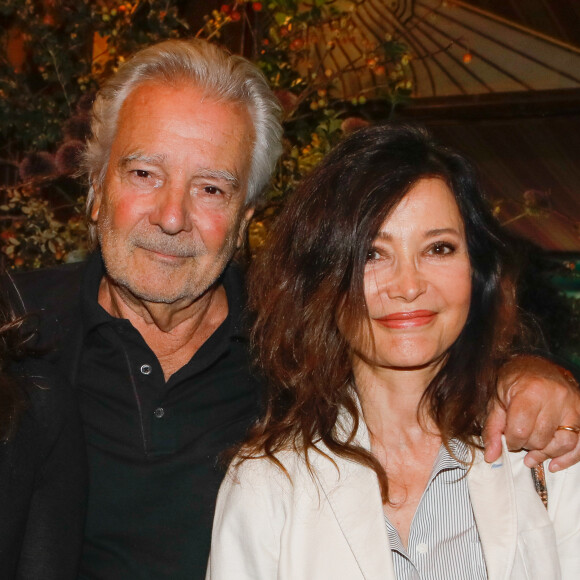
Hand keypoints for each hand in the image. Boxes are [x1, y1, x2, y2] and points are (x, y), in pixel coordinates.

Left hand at [483, 355, 579, 470]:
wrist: (536, 365)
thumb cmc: (514, 383)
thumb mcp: (497, 401)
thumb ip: (493, 429)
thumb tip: (491, 456)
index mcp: (529, 392)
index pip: (521, 430)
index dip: (511, 440)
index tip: (509, 438)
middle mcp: (555, 397)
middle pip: (541, 438)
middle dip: (527, 445)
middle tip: (520, 441)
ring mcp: (572, 405)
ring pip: (564, 443)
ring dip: (546, 454)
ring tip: (533, 456)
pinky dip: (569, 458)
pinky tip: (555, 464)